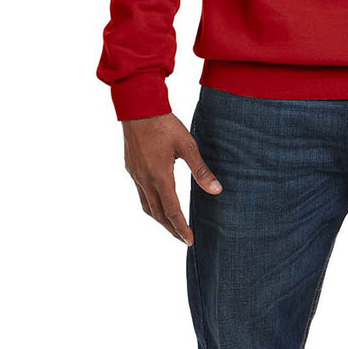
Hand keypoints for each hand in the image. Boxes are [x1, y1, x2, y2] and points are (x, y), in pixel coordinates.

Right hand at [122, 112, 222, 244]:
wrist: (139, 108)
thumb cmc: (165, 124)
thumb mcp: (188, 146)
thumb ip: (201, 170)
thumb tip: (217, 191)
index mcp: (160, 177)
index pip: (172, 211)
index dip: (181, 228)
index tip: (190, 240)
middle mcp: (145, 180)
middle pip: (157, 214)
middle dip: (171, 229)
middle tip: (183, 238)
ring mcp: (136, 175)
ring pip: (146, 205)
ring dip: (159, 218)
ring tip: (171, 224)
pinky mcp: (131, 168)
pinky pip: (140, 193)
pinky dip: (151, 204)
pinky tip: (158, 199)